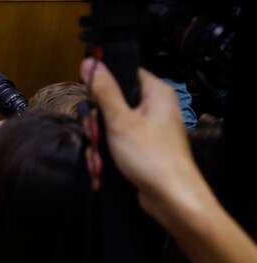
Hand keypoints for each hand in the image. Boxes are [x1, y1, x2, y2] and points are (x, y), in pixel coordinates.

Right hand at [82, 59, 209, 224]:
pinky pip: (117, 144)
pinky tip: (101, 172)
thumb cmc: (149, 155)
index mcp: (155, 93)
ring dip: (98, 145)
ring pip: (110, 126)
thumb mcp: (120, 120)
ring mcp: (148, 130)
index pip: (124, 72)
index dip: (102, 83)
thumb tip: (90, 61)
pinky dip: (106, 156)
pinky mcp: (142, 149)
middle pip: (111, 102)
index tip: (89, 98)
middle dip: (96, 125)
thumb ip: (103, 90)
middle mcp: (154, 107)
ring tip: (98, 164)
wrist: (173, 201)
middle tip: (94, 137)